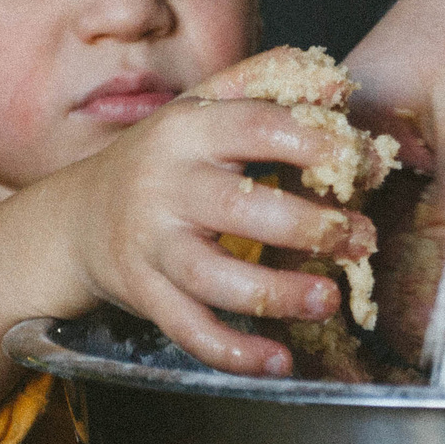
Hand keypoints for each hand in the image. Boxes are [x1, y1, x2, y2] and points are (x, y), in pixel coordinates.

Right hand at [44, 58, 387, 377]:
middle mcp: (165, 185)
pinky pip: (189, 329)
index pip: (256, 126)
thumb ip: (267, 84)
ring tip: (329, 299)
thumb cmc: (164, 159)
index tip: (365, 164)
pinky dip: (232, 351)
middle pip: (239, 206)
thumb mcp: (204, 108)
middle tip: (362, 238)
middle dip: (309, 225)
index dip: (317, 144)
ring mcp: (152, 244)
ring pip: (212, 276)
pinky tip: (278, 360)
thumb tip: (337, 83)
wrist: (78, 216)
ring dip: (276, 293)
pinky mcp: (145, 295)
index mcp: (189, 128)